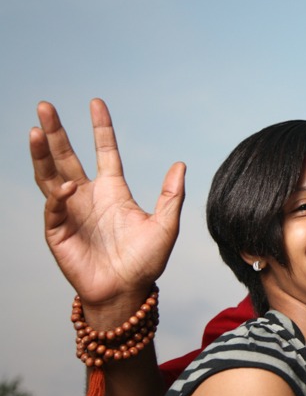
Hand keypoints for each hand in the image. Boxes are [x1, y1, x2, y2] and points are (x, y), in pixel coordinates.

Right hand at [29, 99, 185, 325]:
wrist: (127, 292)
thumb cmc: (145, 262)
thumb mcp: (165, 225)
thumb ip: (170, 195)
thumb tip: (180, 164)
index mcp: (113, 190)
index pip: (104, 151)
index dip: (100, 128)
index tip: (96, 103)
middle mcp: (88, 196)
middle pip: (67, 157)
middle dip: (56, 132)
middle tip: (45, 106)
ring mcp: (71, 212)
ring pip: (50, 176)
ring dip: (42, 154)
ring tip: (35, 130)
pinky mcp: (58, 232)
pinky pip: (55, 208)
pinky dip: (59, 197)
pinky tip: (68, 188)